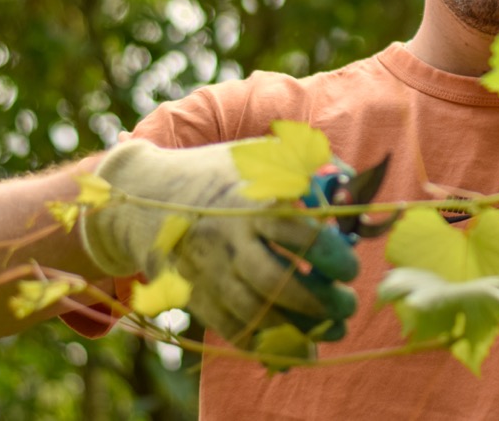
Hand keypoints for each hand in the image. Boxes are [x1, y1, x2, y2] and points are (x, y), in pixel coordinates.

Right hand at [80, 139, 359, 351]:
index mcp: (252, 202)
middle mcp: (229, 239)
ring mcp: (209, 270)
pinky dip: (265, 342)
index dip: (330, 257)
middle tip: (348, 305)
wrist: (146, 195)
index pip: (297, 235)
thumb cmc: (219, 172)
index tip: (350, 268)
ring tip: (332, 328)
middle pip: (277, 281)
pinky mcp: (194, 294)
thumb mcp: (259, 156)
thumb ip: (307, 168)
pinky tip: (295, 344)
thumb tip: (351, 187)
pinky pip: (231, 328)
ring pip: (255, 312)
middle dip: (320, 301)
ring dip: (299, 327)